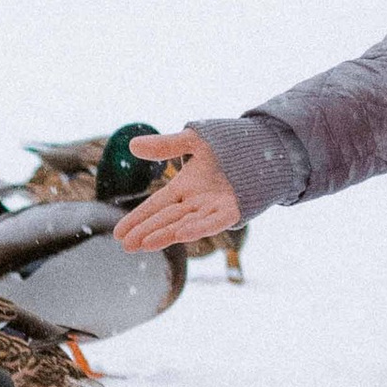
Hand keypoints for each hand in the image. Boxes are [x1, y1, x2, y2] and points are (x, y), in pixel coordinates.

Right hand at [113, 130, 237, 250]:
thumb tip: (132, 145)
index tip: (119, 233)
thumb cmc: (229, 144)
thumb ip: (166, 145)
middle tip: (125, 245)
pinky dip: (198, 227)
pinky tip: (181, 234)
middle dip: (146, 232)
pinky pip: (214, 221)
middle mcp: (197, 201)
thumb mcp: (194, 141)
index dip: (138, 219)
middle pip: (166, 218)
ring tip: (144, 245)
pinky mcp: (233, 210)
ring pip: (185, 224)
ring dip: (166, 234)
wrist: (267, 147)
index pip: (156, 206)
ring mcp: (214, 207)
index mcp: (186, 186)